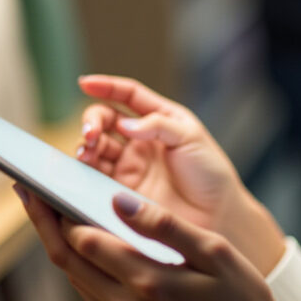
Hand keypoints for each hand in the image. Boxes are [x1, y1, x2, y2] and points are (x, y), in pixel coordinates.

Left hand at [17, 187, 300, 300]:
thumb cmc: (244, 299)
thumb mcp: (214, 250)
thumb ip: (164, 225)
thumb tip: (117, 200)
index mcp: (150, 283)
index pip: (84, 240)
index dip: (56, 211)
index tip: (39, 186)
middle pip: (68, 263)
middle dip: (45, 225)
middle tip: (28, 194)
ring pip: (79, 285)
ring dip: (65, 250)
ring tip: (55, 217)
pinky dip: (88, 275)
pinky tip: (92, 253)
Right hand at [76, 75, 284, 271]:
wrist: (217, 217)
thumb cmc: (210, 174)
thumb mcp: (190, 138)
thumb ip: (157, 125)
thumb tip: (124, 123)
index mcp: (160, 119)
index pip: (128, 95)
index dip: (106, 86)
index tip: (85, 83)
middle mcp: (140, 140)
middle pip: (106, 120)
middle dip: (93, 121)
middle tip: (91, 133)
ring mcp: (129, 166)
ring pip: (96, 147)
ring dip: (86, 145)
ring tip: (87, 153)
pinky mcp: (121, 191)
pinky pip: (95, 176)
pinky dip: (84, 170)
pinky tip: (83, 168)